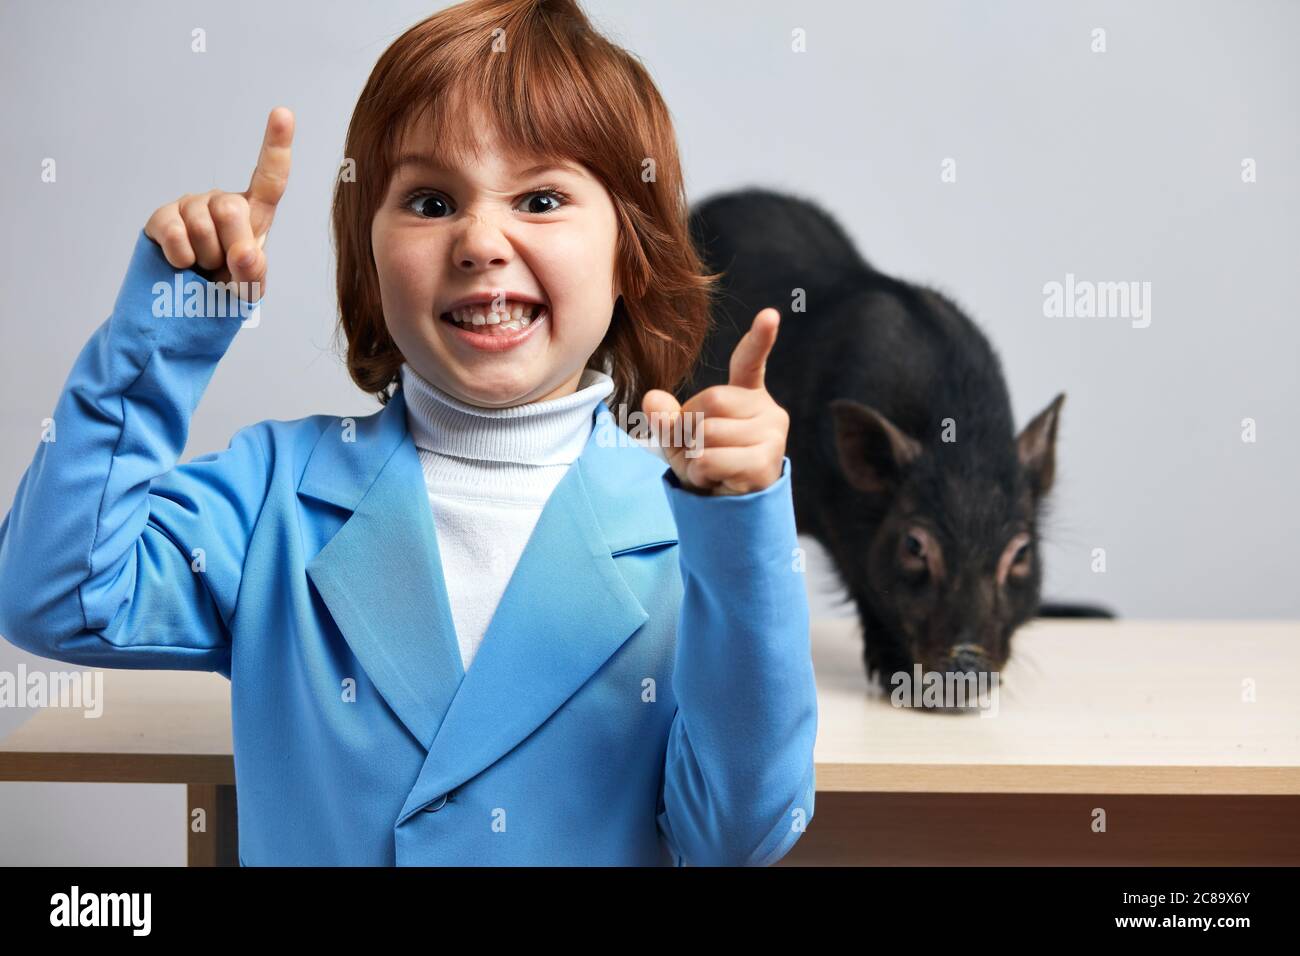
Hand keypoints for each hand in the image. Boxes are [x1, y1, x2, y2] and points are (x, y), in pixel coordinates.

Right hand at [143, 106, 293, 297]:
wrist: (184, 305)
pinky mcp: (161, 217)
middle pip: (232, 210)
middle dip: (231, 245)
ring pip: (201, 226)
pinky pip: (175, 234)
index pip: (270, 178)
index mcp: (253, 212)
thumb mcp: (249, 287)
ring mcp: (190, 205)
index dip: (276, 145)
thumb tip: (247, 255)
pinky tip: (182, 263)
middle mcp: (222, 201)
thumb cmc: (224, 288)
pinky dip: (181, 258)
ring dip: (206, 257)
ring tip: (203, 266)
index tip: (283, 113)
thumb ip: (255, 273)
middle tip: (225, 266)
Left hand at [642, 308, 789, 495]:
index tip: (771, 315)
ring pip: (710, 433)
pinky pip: (713, 459)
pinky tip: (716, 479)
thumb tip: (651, 401)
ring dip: (693, 454)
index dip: (760, 338)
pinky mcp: (767, 464)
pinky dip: (701, 472)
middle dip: (689, 426)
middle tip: (696, 447)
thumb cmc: (705, 462)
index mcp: (748, 394)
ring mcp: (773, 437)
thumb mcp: (678, 436)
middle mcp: (768, 411)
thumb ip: (664, 416)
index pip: (751, 361)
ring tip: (708, 465)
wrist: (724, 507)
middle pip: (711, 401)